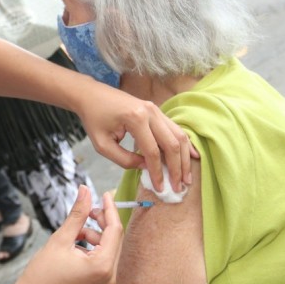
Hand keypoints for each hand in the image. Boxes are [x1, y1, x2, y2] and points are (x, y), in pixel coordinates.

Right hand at [12, 186, 122, 283]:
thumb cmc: (43, 275)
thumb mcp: (60, 239)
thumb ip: (77, 214)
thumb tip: (85, 191)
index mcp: (102, 266)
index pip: (115, 230)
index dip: (110, 209)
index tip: (106, 194)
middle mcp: (109, 276)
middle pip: (114, 238)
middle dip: (102, 221)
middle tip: (88, 209)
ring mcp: (106, 281)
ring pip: (108, 246)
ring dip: (94, 234)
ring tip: (74, 231)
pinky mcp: (100, 282)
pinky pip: (102, 257)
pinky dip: (92, 246)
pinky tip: (75, 243)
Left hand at [74, 83, 196, 191]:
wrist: (91, 95)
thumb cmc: (94, 119)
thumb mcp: (103, 145)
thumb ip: (124, 160)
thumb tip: (146, 168)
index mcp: (136, 119)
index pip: (153, 152)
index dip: (158, 172)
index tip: (160, 188)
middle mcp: (150, 112)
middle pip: (172, 144)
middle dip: (177, 168)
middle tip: (179, 187)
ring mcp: (156, 109)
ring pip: (178, 135)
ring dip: (184, 158)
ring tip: (187, 177)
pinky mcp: (156, 110)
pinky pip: (175, 128)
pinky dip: (185, 143)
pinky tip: (193, 156)